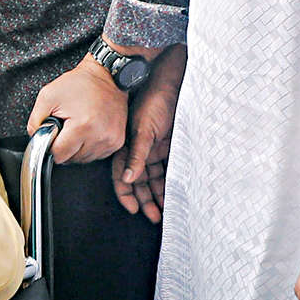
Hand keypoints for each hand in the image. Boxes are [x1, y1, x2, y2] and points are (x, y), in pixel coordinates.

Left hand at [28, 56, 127, 162]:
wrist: (107, 76)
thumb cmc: (79, 84)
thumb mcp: (47, 96)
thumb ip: (35, 122)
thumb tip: (36, 140)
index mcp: (82, 127)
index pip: (59, 155)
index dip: (51, 146)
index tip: (53, 133)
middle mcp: (100, 136)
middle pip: (71, 159)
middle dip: (64, 147)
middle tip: (66, 127)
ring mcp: (111, 140)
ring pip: (84, 159)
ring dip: (77, 149)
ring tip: (77, 127)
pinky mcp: (117, 141)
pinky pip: (96, 155)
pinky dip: (88, 147)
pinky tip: (87, 131)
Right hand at [112, 45, 185, 222]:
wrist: (173, 83)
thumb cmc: (155, 100)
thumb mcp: (144, 130)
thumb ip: (136, 155)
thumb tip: (127, 178)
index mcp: (127, 146)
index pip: (123, 177)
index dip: (126, 194)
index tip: (134, 209)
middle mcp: (140, 150)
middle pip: (139, 181)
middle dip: (145, 200)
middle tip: (154, 217)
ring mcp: (154, 149)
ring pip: (154, 178)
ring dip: (158, 194)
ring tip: (165, 211)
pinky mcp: (169, 146)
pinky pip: (168, 169)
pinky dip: (170, 182)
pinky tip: (176, 193)